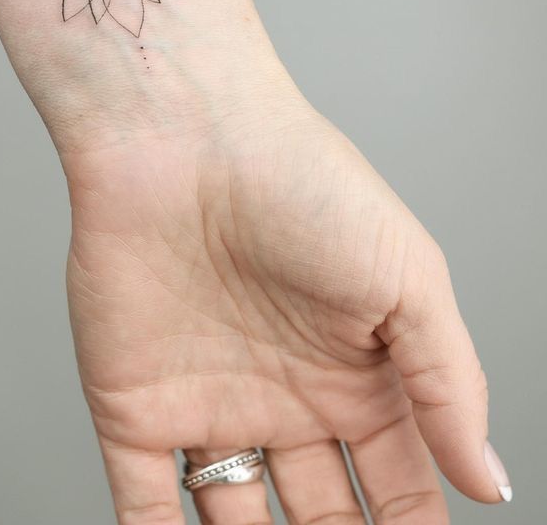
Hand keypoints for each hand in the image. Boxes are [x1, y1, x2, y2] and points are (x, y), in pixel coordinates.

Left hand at [64, 87, 509, 523]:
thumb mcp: (407, 277)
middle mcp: (284, 399)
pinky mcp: (134, 407)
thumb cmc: (302, 183)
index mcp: (353, 374)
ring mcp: (209, 406)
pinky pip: (146, 506)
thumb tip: (491, 482)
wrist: (184, 138)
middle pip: (322, 519)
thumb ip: (450, 383)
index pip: (398, 486)